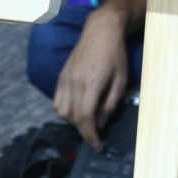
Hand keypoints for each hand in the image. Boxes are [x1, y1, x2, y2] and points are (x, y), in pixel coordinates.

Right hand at [54, 0, 141, 148]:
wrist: (101, 31)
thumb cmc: (116, 54)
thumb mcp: (121, 80)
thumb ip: (111, 103)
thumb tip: (101, 123)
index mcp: (91, 84)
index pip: (85, 118)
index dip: (90, 136)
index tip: (97, 146)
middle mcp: (74, 83)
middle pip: (72, 118)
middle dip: (83, 131)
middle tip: (96, 134)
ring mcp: (65, 79)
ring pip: (61, 111)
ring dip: (73, 121)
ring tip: (87, 120)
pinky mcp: (61, 76)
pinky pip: (56, 101)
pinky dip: (64, 110)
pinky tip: (76, 109)